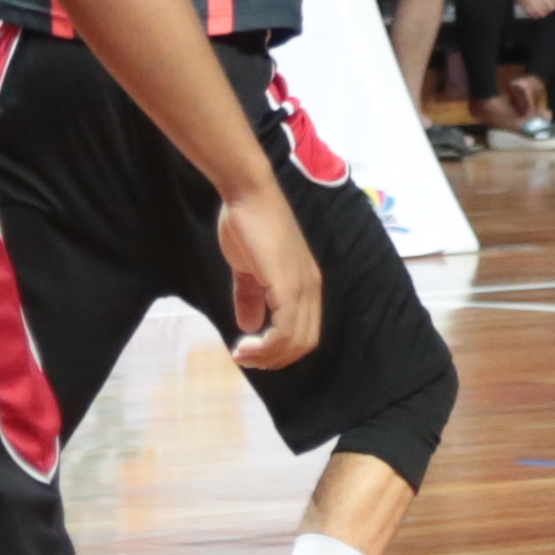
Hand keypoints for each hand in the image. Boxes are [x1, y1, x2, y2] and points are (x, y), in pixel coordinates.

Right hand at [212, 181, 320, 370]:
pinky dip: (267, 345)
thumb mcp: (248, 269)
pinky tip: (245, 344)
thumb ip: (250, 297)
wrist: (248, 195)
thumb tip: (249, 327)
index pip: (304, 332)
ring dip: (268, 356)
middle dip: (273, 359)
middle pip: (303, 342)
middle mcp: (311, 289)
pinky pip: (285, 329)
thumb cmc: (247, 224)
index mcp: (306, 285)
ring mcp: (302, 287)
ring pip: (295, 341)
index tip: (249, 352)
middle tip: (245, 358)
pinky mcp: (288, 285)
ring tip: (243, 354)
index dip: (279, 349)